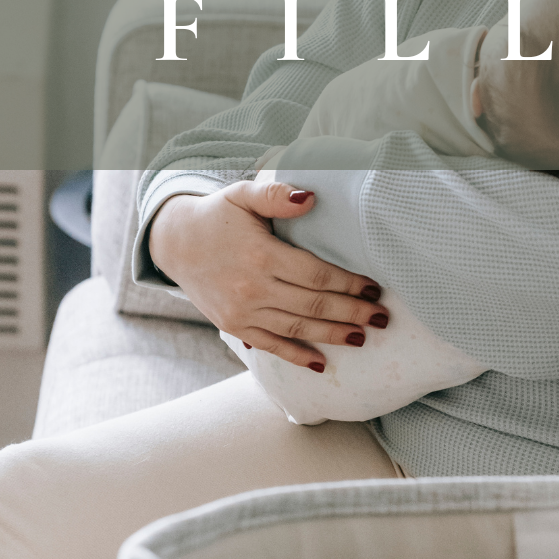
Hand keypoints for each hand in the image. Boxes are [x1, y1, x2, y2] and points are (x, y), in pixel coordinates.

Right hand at [148, 182, 387, 370]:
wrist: (175, 242)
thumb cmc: (218, 215)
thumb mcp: (244, 195)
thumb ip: (276, 196)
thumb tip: (311, 198)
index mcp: (261, 255)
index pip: (315, 274)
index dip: (348, 283)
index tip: (374, 287)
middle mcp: (252, 288)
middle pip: (312, 306)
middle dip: (352, 312)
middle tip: (383, 317)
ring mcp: (242, 312)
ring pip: (297, 329)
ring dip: (333, 335)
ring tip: (364, 336)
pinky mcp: (234, 325)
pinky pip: (271, 345)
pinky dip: (297, 356)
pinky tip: (321, 363)